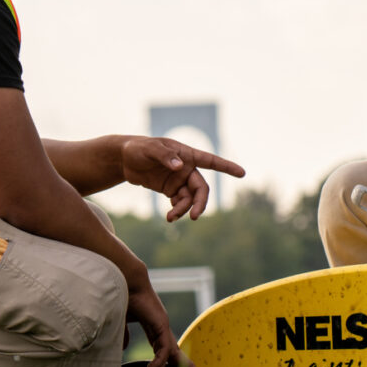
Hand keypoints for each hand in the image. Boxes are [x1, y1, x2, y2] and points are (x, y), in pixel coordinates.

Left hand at [121, 137, 245, 221]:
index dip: (227, 167)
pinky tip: (170, 217)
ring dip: (184, 209)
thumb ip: (165, 156)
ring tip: (171, 218)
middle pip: (201, 188)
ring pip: (190, 199)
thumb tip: (181, 167)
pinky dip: (177, 211)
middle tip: (193, 216)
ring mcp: (179, 180)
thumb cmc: (138, 149)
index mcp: (186, 154)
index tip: (242, 173)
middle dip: (200, 203)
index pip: (211, 161)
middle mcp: (186, 168)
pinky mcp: (170, 189)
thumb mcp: (149, 150)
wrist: (124, 159)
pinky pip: (179, 203)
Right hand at [125, 274, 202, 366]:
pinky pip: (163, 350)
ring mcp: (163, 326)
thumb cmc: (123, 297)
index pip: (164, 346)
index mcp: (153, 325)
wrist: (126, 281)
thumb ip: (123, 335)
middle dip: (186, 365)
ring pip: (170, 354)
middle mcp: (161, 327)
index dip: (170, 358)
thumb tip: (122, 348)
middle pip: (175, 351)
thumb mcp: (122, 321)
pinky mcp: (161, 325)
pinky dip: (157, 362)